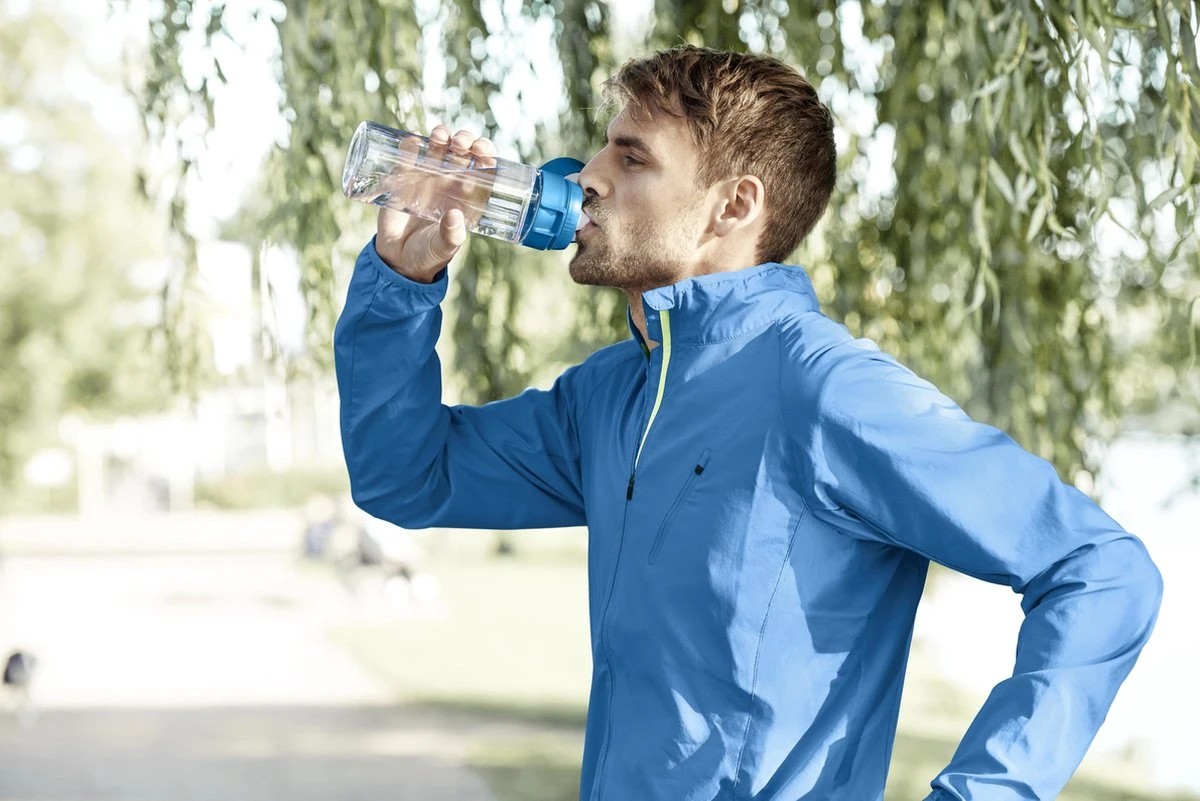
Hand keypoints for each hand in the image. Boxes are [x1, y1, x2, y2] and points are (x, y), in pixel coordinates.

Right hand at [375, 125, 496, 283]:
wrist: (398, 260)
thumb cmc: (428, 255)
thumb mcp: (443, 248)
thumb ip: (450, 236)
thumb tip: (454, 216)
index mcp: (468, 197)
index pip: (483, 169)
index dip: (485, 154)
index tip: (481, 150)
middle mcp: (450, 184)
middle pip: (462, 152)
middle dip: (464, 140)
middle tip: (459, 143)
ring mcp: (427, 179)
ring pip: (438, 147)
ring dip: (441, 135)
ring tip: (439, 136)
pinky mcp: (403, 179)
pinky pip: (408, 155)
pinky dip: (410, 143)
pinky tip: (413, 138)